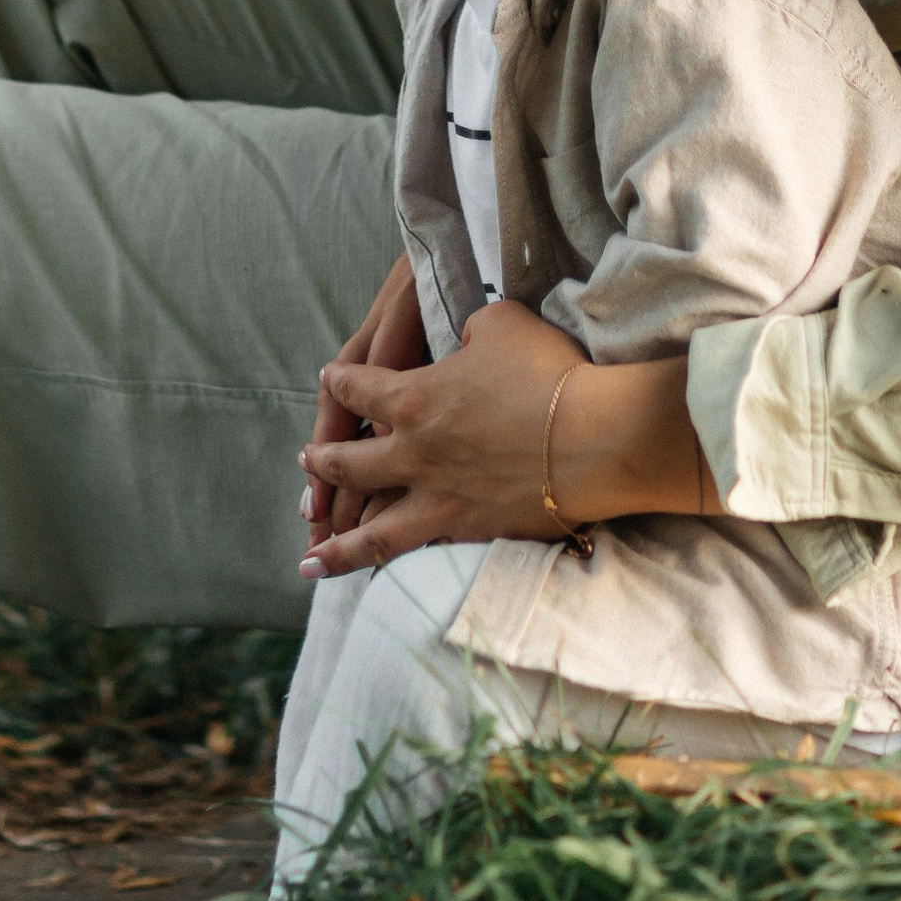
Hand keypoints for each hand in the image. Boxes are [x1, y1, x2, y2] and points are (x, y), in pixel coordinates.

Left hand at [300, 298, 710, 576]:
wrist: (594, 439)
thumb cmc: (546, 372)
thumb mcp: (502, 325)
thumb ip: (469, 328)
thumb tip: (465, 336)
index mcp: (414, 400)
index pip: (359, 390)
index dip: (341, 382)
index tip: (329, 377)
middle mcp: (414, 455)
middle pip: (349, 464)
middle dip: (322, 462)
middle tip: (307, 460)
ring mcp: (440, 501)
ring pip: (371, 532)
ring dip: (336, 547)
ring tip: (307, 562)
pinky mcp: (472, 532)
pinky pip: (420, 552)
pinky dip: (394, 565)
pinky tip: (383, 575)